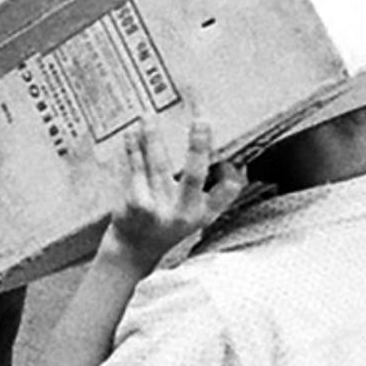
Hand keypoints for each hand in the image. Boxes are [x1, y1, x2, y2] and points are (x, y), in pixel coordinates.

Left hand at [102, 118, 242, 268]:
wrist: (134, 248)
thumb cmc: (169, 223)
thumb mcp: (195, 214)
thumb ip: (210, 192)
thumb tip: (234, 161)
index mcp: (202, 214)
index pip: (227, 191)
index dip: (234, 172)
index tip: (234, 154)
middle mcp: (183, 213)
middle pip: (194, 175)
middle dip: (198, 147)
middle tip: (202, 121)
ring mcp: (157, 208)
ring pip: (158, 165)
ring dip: (154, 138)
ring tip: (150, 117)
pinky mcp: (134, 203)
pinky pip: (135, 169)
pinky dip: (133, 149)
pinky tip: (131, 135)